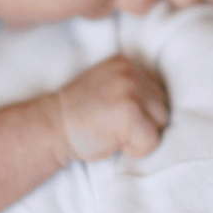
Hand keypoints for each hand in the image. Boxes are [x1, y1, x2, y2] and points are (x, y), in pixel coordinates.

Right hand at [51, 55, 168, 162]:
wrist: (51, 126)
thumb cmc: (80, 114)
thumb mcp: (107, 86)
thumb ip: (132, 87)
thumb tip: (162, 106)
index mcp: (127, 63)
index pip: (156, 91)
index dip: (140, 111)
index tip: (115, 116)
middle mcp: (132, 72)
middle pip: (162, 106)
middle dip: (143, 122)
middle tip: (112, 126)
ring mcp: (132, 91)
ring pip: (160, 123)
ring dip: (141, 135)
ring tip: (113, 132)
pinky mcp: (131, 114)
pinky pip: (152, 142)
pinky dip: (136, 150)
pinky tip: (113, 142)